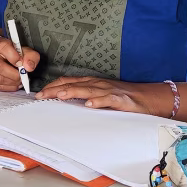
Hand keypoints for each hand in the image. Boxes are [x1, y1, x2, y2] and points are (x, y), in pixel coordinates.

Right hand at [0, 36, 39, 91]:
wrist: (0, 57)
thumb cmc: (13, 54)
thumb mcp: (24, 51)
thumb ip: (30, 56)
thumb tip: (29, 67)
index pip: (3, 47)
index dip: (13, 57)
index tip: (21, 63)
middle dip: (13, 75)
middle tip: (22, 77)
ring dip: (11, 82)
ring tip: (19, 81)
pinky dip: (8, 87)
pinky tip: (14, 84)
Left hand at [35, 76, 172, 116]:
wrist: (147, 97)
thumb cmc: (122, 97)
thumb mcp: (99, 94)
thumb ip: (84, 96)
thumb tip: (64, 101)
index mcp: (91, 83)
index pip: (67, 81)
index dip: (52, 86)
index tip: (40, 93)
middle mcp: (97, 84)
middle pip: (72, 84)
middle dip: (55, 90)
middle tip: (40, 96)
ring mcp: (108, 91)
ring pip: (87, 90)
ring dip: (71, 92)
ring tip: (58, 96)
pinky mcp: (120, 100)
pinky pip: (108, 100)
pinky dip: (98, 102)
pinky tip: (89, 105)